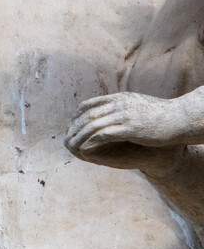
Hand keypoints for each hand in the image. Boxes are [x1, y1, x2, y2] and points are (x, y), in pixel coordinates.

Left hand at [68, 91, 203, 154]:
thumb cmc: (165, 113)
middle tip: (66, 136)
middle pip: (87, 115)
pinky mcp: (130, 128)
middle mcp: (118, 105)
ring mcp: (124, 116)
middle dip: (75, 126)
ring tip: (71, 145)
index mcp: (120, 99)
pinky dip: (92, 141)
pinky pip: (104, 135)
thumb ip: (127, 104)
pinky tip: (85, 149)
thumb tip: (119, 106)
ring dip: (80, 136)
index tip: (72, 123)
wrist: (181, 117)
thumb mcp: (141, 104)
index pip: (90, 104)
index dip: (78, 115)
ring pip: (93, 125)